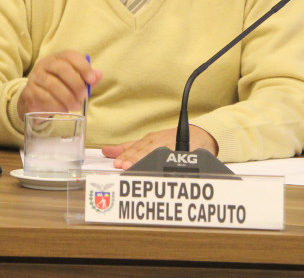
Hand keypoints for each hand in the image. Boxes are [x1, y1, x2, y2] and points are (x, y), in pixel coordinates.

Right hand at [17, 51, 100, 117]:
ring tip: (75, 106)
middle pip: (61, 68)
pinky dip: (56, 105)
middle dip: (76, 83)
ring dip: (67, 97)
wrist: (35, 101)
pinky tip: (63, 110)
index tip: (92, 80)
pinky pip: (43, 97)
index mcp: (58, 58)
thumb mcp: (75, 82)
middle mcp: (45, 64)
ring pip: (52, 84)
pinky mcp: (28, 91)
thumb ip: (87, 79)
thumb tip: (99, 74)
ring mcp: (35, 77)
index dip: (83, 66)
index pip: (70, 56)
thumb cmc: (59, 88)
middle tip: (83, 97)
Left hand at [101, 125, 218, 169]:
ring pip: (157, 153)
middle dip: (134, 159)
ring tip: (136, 168)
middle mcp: (159, 142)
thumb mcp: (147, 143)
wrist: (197, 135)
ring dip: (146, 160)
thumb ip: (127, 148)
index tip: (117, 163)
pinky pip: (174, 156)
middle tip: (124, 166)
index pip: (135, 148)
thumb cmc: (169, 140)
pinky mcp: (183, 150)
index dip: (126, 156)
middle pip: (145, 150)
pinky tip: (160, 166)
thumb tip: (107, 151)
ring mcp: (171, 145)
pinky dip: (166, 160)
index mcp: (149, 140)